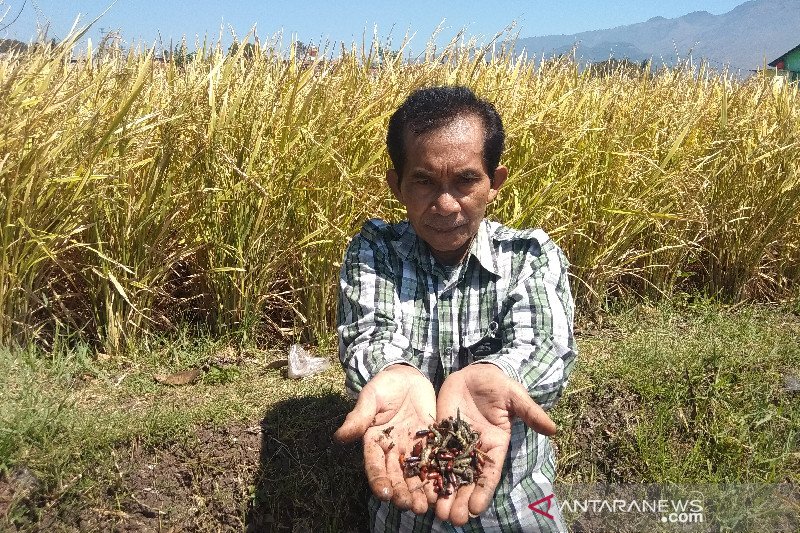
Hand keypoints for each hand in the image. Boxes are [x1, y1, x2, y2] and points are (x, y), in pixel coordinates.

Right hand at [334, 364, 436, 513]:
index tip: (384, 494)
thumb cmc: (384, 385)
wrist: (407, 376)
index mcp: (375, 441)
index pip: (375, 465)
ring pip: (415, 474)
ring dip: (420, 491)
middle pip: (397, 475)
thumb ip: (359, 417)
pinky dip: (438, 476)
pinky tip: (444, 489)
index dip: (379, 480)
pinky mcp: (430, 442)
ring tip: (428, 506)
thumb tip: (339, 437)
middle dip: (403, 492)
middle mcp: (393, 450)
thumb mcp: (371, 397)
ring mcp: (412, 448)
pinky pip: (434, 461)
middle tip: (410, 507)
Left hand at [434, 364, 555, 525]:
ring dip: (444, 493)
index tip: (476, 509)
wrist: (473, 372)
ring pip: (449, 473)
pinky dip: (428, 473)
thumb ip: (530, 412)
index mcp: (495, 445)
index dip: (483, 491)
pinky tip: (422, 489)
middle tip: (452, 520)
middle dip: (460, 500)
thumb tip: (554, 428)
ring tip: (436, 513)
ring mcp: (456, 444)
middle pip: (467, 480)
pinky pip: (433, 456)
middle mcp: (475, 449)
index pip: (489, 473)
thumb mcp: (514, 396)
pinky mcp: (439, 435)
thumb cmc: (497, 384)